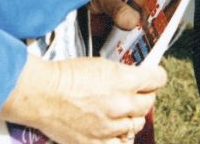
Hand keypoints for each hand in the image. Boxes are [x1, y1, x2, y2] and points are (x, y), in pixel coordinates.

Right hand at [0, 55, 166, 143]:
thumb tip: (135, 79)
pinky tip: (113, 130)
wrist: (43, 95)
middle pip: (148, 104)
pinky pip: (119, 143)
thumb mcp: (101, 64)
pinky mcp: (96, 143)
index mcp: (123, 80)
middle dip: (144, 97)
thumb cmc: (67, 75)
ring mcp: (109, 127)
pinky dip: (119, 137)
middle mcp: (120, 105)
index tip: (155, 77)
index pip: (157, 79)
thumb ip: (122, 74)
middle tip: (137, 94)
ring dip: (132, 118)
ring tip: (122, 113)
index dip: (157, 76)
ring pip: (136, 125)